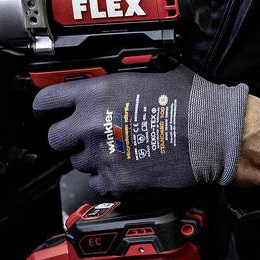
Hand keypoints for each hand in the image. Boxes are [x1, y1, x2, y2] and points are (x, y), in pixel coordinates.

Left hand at [34, 67, 248, 194]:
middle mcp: (93, 123)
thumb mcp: (149, 75)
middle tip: (86, 136)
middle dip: (68, 137)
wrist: (215, 132)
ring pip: (78, 162)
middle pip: (55, 138)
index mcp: (98, 92)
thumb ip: (117, 82)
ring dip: (91, 158)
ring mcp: (103, 154)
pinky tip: (126, 167)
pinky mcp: (118, 179)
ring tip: (116, 150)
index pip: (48, 101)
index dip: (44, 108)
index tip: (46, 113)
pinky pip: (97, 184)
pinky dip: (108, 179)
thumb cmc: (191, 101)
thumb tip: (106, 84)